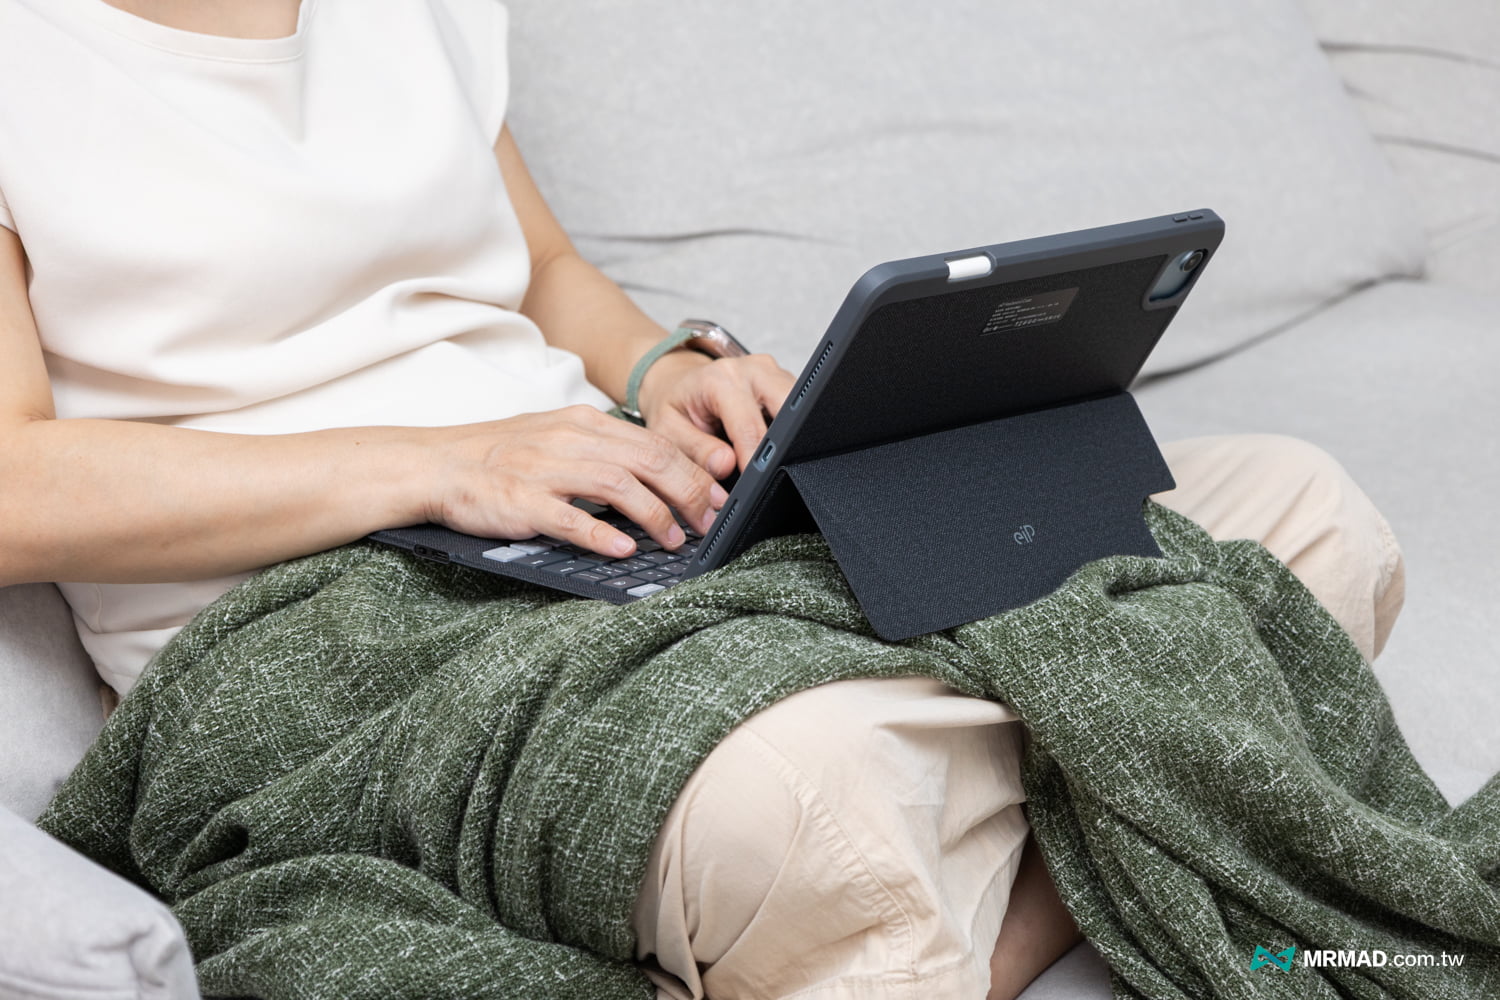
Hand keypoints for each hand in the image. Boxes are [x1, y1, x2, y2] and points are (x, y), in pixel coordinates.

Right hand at [424, 405, 728, 557]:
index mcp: (582, 423)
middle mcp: (569, 440)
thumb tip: (657, 474)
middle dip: (688, 491)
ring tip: (674, 540)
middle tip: (708, 521)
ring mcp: (544, 470)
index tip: (718, 496)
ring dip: (654, 515)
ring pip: (618, 485)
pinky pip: (570, 518)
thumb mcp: (557, 439)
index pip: (654, 442)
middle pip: (647, 460)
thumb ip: (604, 451)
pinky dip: (602, 534)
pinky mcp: (521, 502)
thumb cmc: (500, 456)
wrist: (436, 464)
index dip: (693, 470)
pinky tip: (624, 550)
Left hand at [636, 350, 797, 477]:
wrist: (678, 385)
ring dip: (790, 437)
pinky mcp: (783, 381)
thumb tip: (726, 465)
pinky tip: (776, 445)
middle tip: (769, 475)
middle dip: (782, 446)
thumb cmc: (674, 409)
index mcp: (720, 379)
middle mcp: (750, 370)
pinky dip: (793, 430)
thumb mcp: (669, 432)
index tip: (754, 485)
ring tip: (771, 460)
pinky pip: (800, 408)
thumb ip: (695, 450)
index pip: (749, 427)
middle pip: (785, 410)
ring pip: (799, 408)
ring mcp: (772, 372)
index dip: (754, 460)